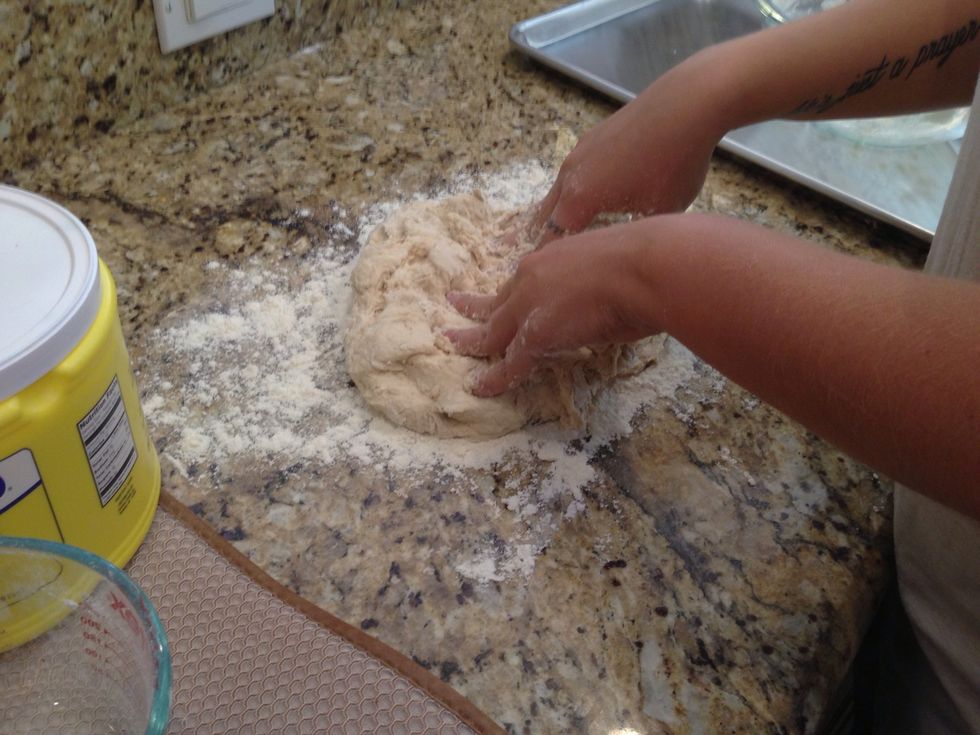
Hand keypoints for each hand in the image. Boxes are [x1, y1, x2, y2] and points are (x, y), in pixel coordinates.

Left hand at [444, 221, 662, 395]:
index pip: (520, 281)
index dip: (507, 292)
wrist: (646, 268)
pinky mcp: (535, 334)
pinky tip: (480, 387)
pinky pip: (509, 363)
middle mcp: (530, 278)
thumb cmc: (643, 265)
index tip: (496, 292)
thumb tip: (602, 299)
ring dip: (469, 341)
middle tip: (452, 306)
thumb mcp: (608, 263)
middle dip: (472, 308)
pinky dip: (493, 379)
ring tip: (450, 346)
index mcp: (549, 258)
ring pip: (491, 331)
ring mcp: (529, 306)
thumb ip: (593, 281)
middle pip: (496, 302)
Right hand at [529, 55, 728, 245]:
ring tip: (571, 228)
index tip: (554, 275)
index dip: (553, 260)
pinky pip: (576, 172)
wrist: (685, 105)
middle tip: (546, 258)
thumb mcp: (657, 214)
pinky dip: (578, 189)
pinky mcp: (593, 136)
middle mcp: (570, 175)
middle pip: (545, 214)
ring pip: (560, 190)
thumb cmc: (673, 166)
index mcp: (579, 199)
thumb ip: (632, 236)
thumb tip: (624, 248)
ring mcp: (579, 152)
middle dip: (546, 236)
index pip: (553, 239)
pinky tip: (599, 193)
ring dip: (562, 211)